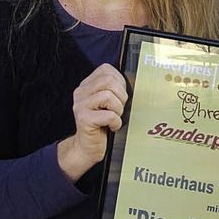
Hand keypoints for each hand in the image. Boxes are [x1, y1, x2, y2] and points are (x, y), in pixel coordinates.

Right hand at [58, 63, 127, 181]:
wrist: (87, 148)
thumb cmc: (103, 124)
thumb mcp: (109, 103)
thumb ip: (116, 89)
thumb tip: (138, 81)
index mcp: (87, 85)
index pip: (106, 70)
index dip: (120, 82)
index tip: (120, 96)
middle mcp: (81, 92)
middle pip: (108, 80)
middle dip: (121, 95)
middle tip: (119, 109)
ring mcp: (80, 105)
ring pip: (108, 95)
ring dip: (118, 109)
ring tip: (115, 118)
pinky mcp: (83, 119)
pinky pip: (109, 115)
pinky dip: (116, 122)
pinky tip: (112, 127)